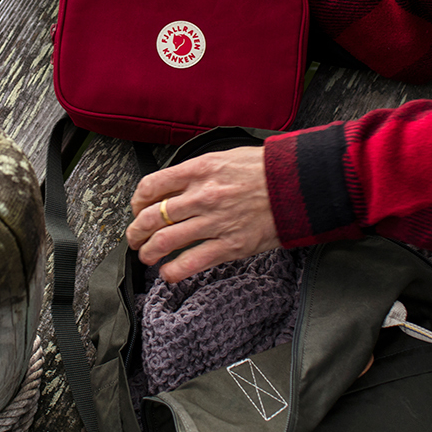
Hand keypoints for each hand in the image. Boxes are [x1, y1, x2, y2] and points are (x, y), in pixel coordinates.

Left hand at [125, 146, 278, 282]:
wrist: (297, 186)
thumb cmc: (265, 171)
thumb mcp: (224, 158)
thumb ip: (196, 171)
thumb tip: (173, 185)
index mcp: (199, 170)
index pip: (151, 186)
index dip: (136, 202)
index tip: (137, 209)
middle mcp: (201, 196)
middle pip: (151, 217)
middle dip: (136, 231)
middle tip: (134, 237)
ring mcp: (214, 222)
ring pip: (164, 241)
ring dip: (148, 253)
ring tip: (146, 256)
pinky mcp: (229, 246)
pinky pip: (190, 263)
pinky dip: (172, 272)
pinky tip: (168, 273)